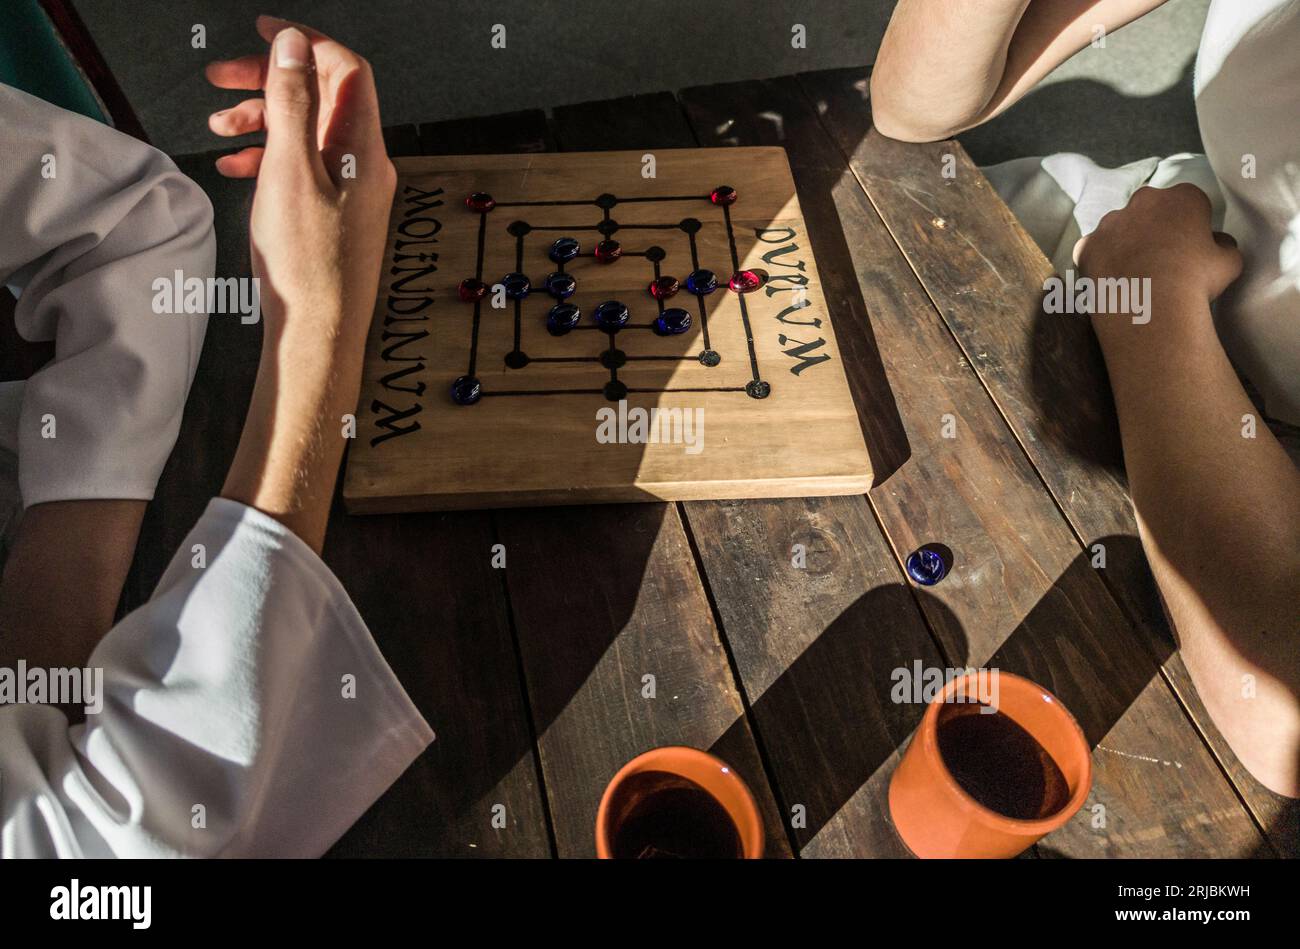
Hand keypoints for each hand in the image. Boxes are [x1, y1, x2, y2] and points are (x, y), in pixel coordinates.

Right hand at [206, 17, 394, 551]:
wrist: (319, 334)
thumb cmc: (307, 264)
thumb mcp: (289, 169)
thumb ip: (292, 101)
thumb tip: (295, 44)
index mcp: (362, 148)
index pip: (346, 70)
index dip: (306, 44)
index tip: (263, 33)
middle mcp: (366, 167)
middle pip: (322, 99)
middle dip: (270, 82)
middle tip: (220, 80)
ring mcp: (354, 194)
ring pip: (308, 136)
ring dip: (263, 122)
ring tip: (218, 128)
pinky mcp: (337, 219)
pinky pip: (305, 171)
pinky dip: (271, 159)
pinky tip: (238, 167)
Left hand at [1073, 183, 1242, 304]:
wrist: (1150, 308)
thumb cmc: (1196, 282)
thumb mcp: (1229, 261)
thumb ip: (1224, 244)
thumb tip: (1217, 242)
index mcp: (1182, 197)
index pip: (1190, 203)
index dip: (1191, 224)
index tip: (1191, 245)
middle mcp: (1143, 200)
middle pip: (1151, 210)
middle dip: (1156, 227)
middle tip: (1162, 258)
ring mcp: (1110, 222)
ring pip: (1119, 228)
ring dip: (1126, 243)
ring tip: (1136, 274)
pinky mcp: (1086, 245)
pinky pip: (1094, 249)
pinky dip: (1101, 261)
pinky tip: (1113, 280)